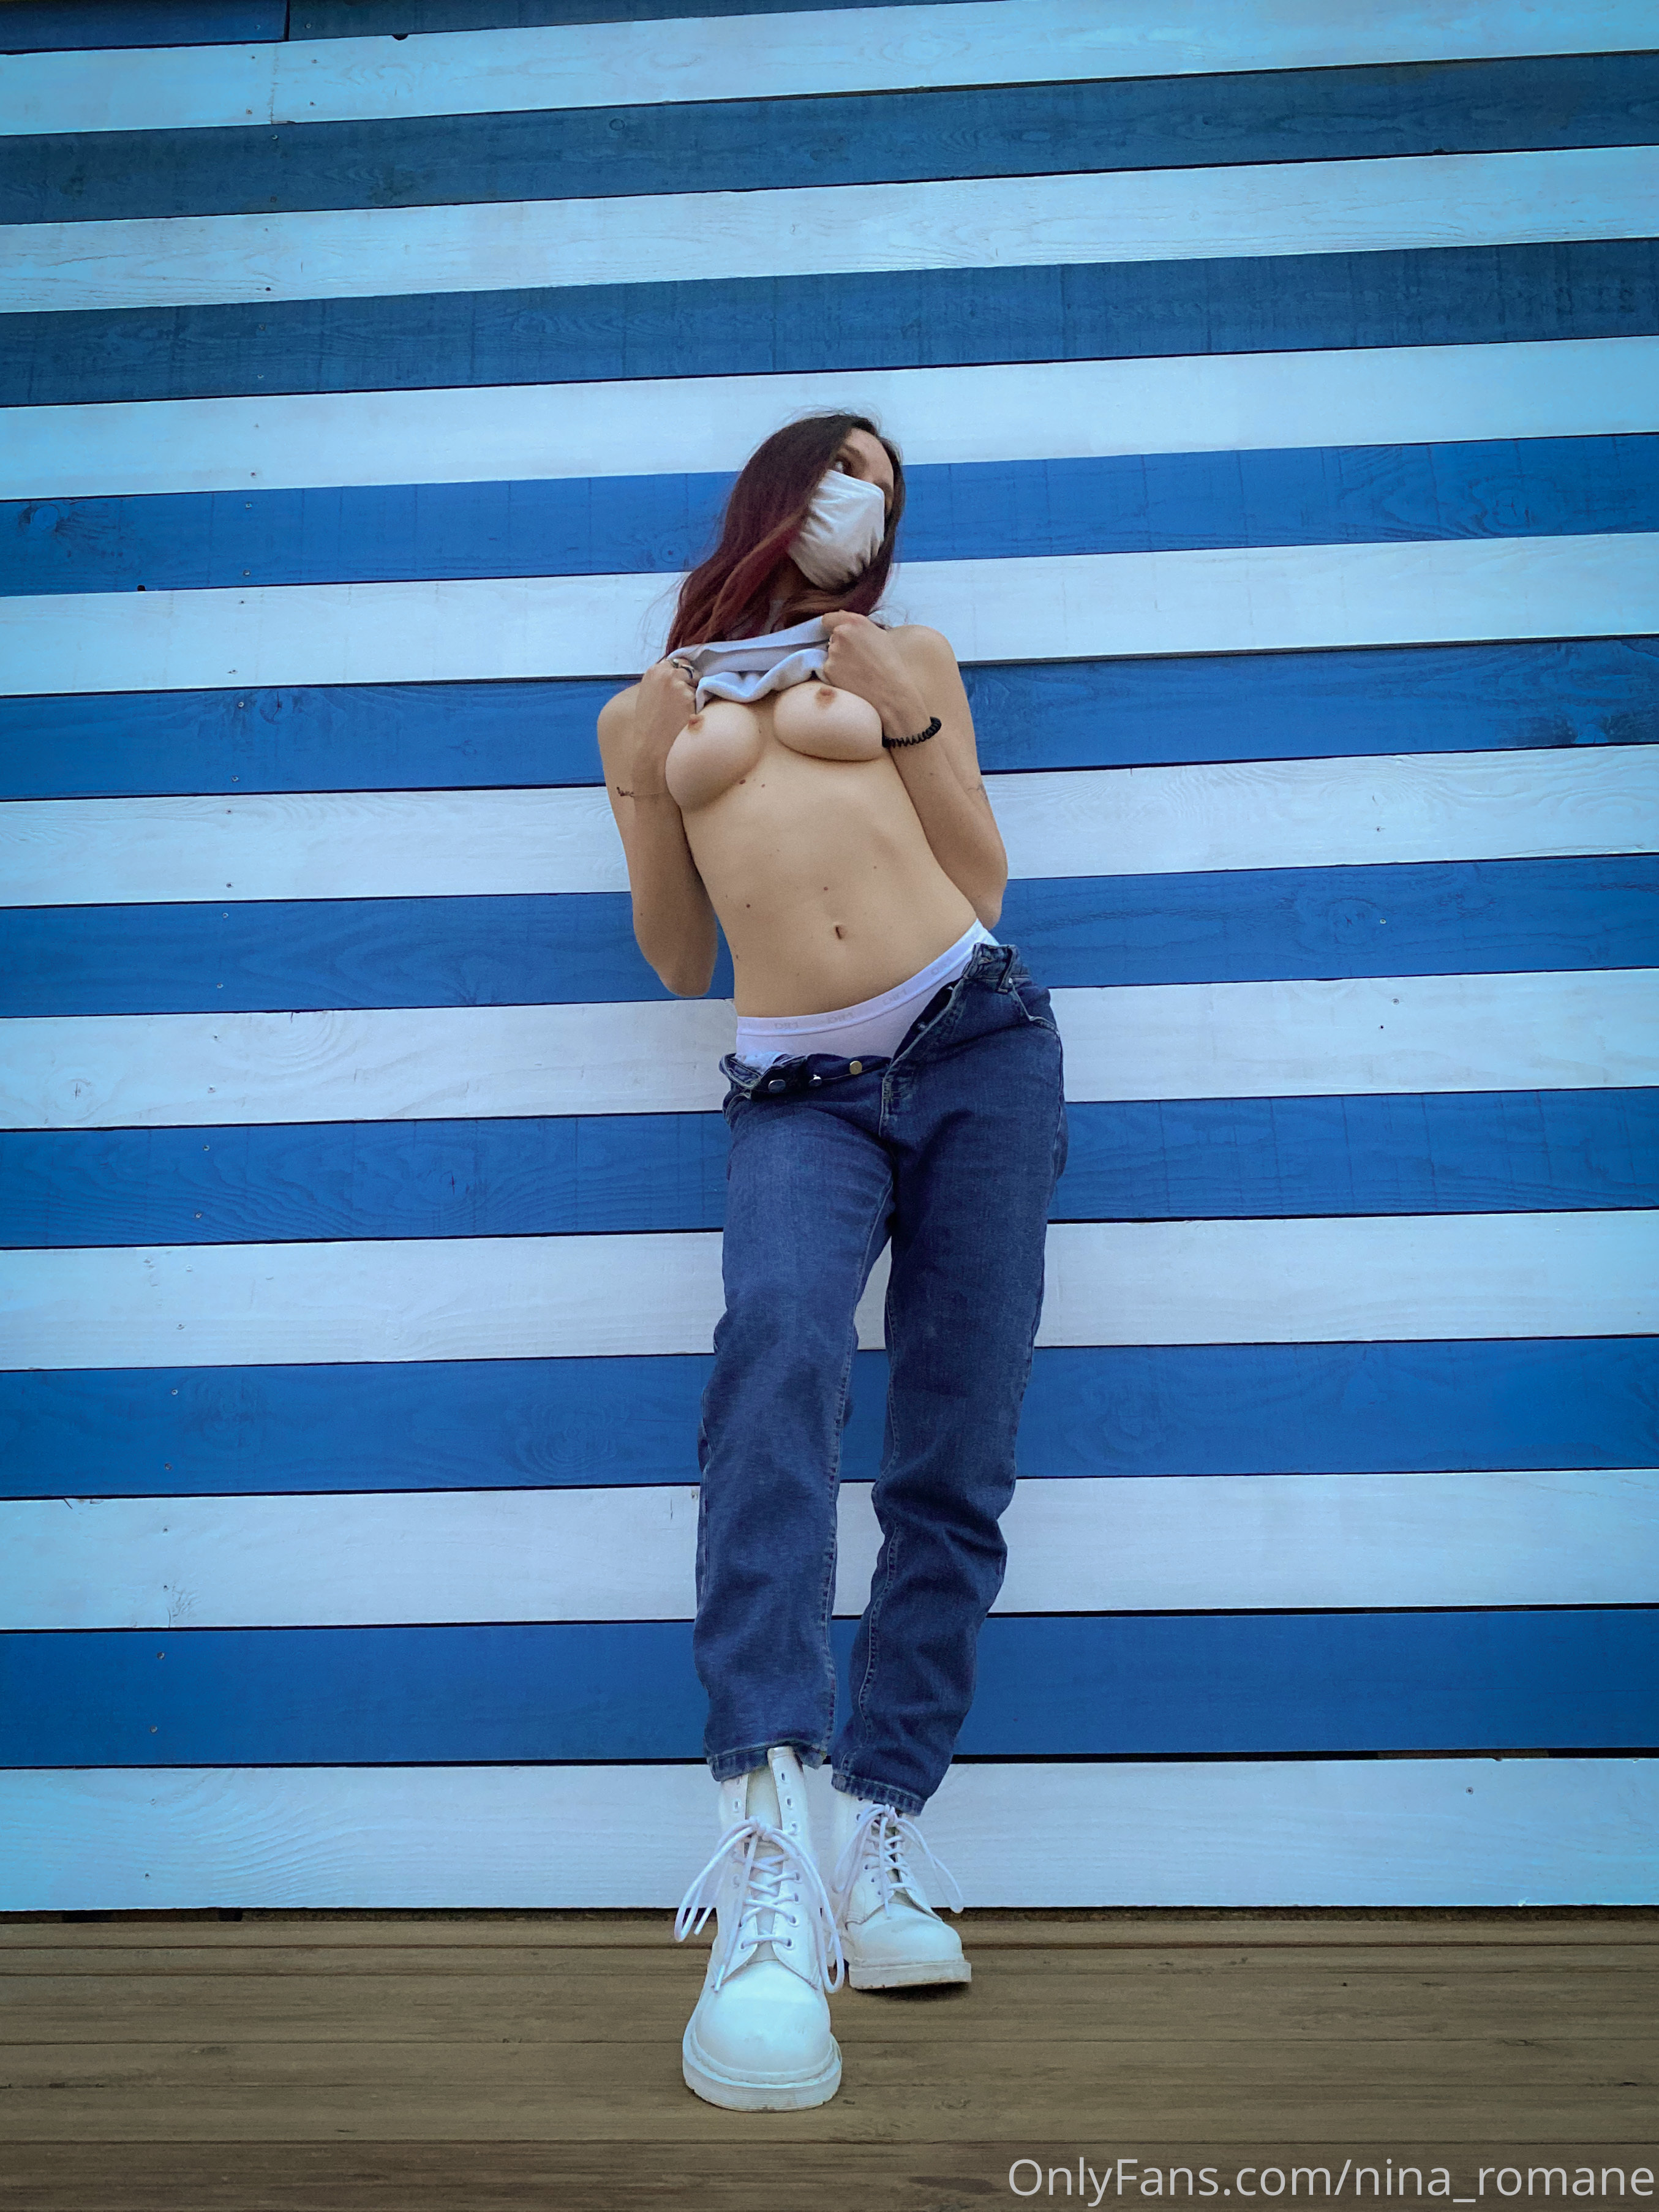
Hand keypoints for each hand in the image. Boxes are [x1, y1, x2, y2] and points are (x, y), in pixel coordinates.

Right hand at [634, 654, 698, 760]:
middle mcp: (667, 673)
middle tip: (681, 701)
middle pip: (690, 670)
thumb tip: (679, 675)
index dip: (681, 674)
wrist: (651, 743)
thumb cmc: (648, 723)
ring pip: (697, 684)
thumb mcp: (648, 693)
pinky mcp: (690, 697)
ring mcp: (680, 684)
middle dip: (690, 682)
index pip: (677, 662)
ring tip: (681, 711)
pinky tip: (686, 716)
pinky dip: (698, 706)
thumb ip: (662, 681)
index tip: (680, 684)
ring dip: (694, 695)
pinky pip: (701, 698)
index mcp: (654, 670)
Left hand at [821, 611, 928, 736]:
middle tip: (857, 659)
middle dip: (840, 646)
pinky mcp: (828, 669)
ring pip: (830, 654)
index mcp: (855, 622)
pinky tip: (852, 680)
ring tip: (857, 671)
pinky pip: (828, 669)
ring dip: (839, 661)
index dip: (833, 627)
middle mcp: (841, 633)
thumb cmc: (890, 664)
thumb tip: (840, 618)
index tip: (840, 636)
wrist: (890, 691)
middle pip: (831, 638)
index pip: (828, 619)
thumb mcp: (879, 636)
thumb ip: (858, 627)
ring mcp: (833, 652)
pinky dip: (836, 674)